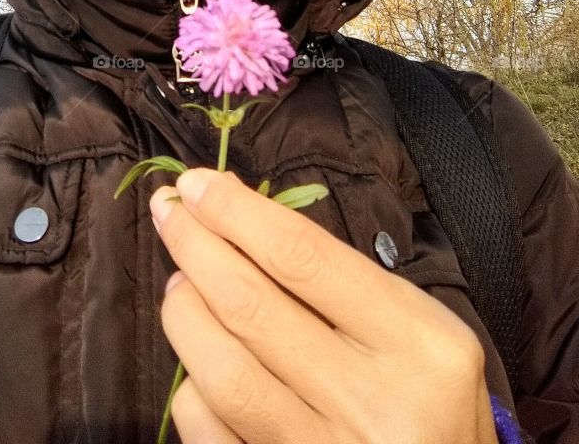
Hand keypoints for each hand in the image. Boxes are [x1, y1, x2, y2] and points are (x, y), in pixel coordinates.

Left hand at [148, 168, 499, 443]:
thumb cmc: (434, 406)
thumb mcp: (419, 333)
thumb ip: (343, 281)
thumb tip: (239, 217)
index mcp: (421, 345)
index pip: (303, 257)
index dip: (236, 213)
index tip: (194, 184)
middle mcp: (378, 404)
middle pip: (252, 308)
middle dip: (195, 247)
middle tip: (167, 212)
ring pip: (224, 374)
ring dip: (185, 314)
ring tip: (179, 283)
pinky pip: (214, 436)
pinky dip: (192, 393)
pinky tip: (195, 366)